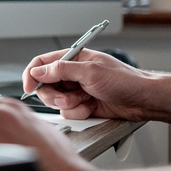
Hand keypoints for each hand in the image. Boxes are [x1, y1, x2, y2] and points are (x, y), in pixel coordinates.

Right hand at [23, 48, 154, 120]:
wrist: (142, 100)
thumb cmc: (124, 80)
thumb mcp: (90, 71)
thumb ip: (62, 70)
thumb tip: (39, 71)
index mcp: (74, 58)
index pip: (42, 63)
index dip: (32, 75)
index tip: (28, 87)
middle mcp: (73, 74)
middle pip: (45, 86)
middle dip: (55, 95)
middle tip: (68, 98)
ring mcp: (77, 90)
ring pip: (56, 101)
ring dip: (70, 104)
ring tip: (86, 100)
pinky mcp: (82, 105)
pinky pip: (68, 112)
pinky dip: (79, 112)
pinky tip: (92, 107)